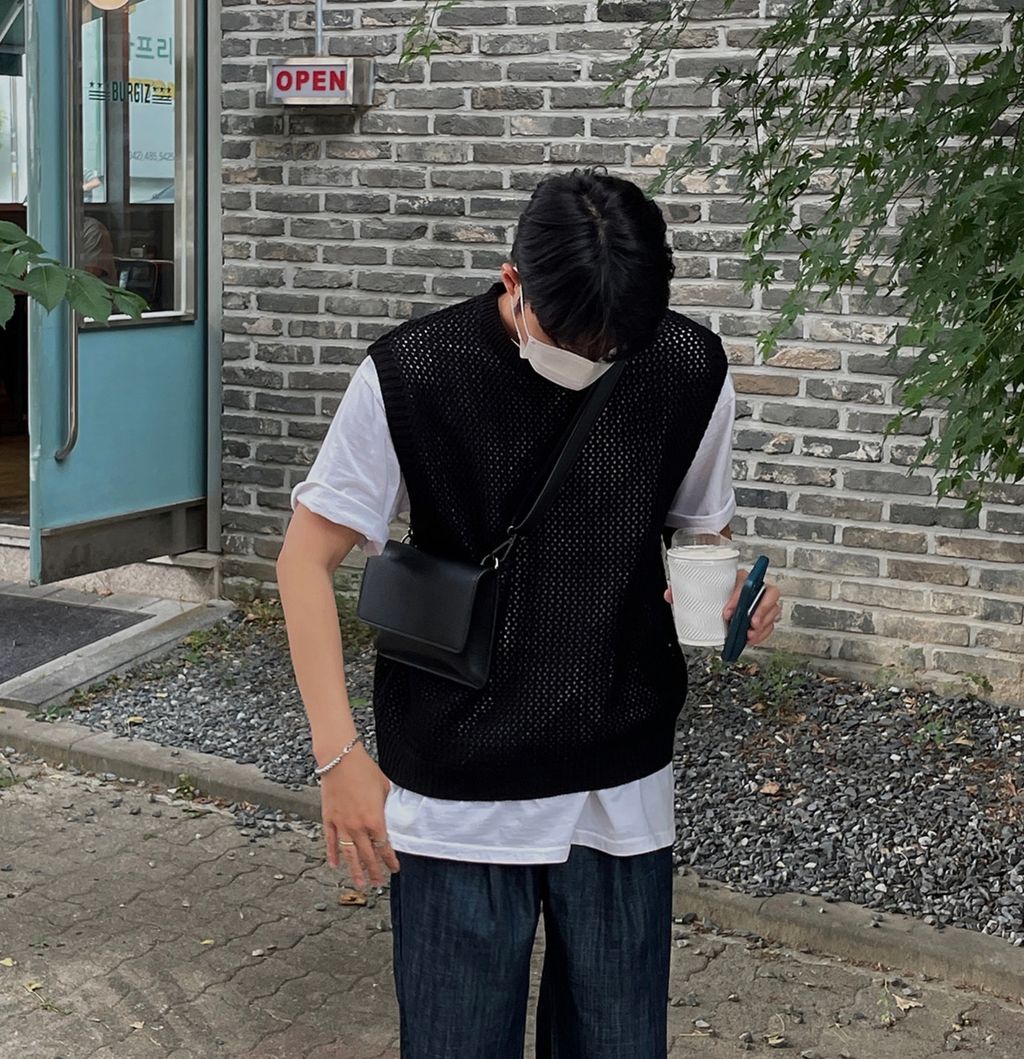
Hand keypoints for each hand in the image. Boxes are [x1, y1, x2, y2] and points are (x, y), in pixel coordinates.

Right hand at [318, 741, 399, 887]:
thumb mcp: (384, 788)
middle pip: (367, 855)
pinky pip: (331, 842)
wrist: (340, 760)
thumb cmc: (365, 770)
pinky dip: (332, 855)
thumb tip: (390, 816)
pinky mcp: (329, 819)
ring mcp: (342, 825)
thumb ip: (387, 807)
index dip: (390, 860)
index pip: (384, 846)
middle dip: (374, 871)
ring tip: (359, 884)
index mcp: (375, 819)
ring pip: (349, 854)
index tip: (394, 869)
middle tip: (378, 883)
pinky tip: (335, 866)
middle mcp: (358, 827)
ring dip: (355, 871)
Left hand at [664, 571, 782, 647]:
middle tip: (749, 623)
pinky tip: (752, 638)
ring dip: (763, 622)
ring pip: (772, 608)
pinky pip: (770, 622)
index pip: (745, 581)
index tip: (727, 612)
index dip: (738, 597)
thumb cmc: (714, 592)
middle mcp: (755, 587)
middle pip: (768, 592)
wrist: (722, 600)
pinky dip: (763, 632)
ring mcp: (762, 601)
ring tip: (750, 634)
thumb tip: (670, 594)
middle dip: (761, 608)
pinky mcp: (765, 615)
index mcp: (739, 577)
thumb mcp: (699, 590)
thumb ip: (684, 591)